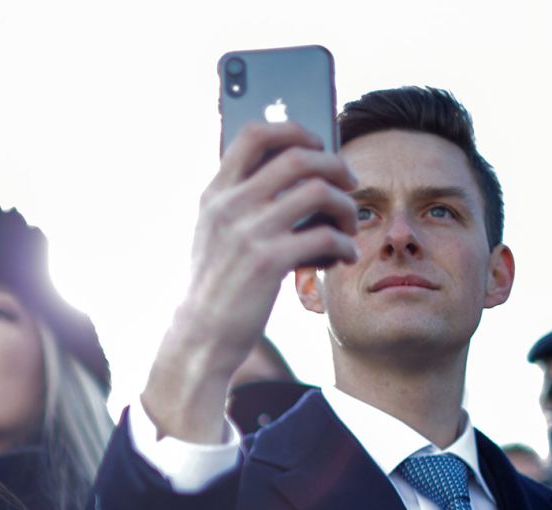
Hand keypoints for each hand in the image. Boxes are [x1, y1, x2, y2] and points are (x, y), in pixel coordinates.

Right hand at [142, 121, 357, 443]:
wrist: (202, 335)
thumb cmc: (218, 286)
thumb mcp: (216, 235)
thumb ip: (242, 201)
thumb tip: (295, 172)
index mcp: (215, 195)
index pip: (255, 134)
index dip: (293, 130)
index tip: (316, 145)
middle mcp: (230, 207)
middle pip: (298, 156)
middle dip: (335, 165)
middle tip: (349, 184)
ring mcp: (248, 233)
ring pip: (319, 191)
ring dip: (346, 206)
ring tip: (349, 226)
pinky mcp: (269, 262)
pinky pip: (325, 237)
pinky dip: (344, 245)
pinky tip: (344, 256)